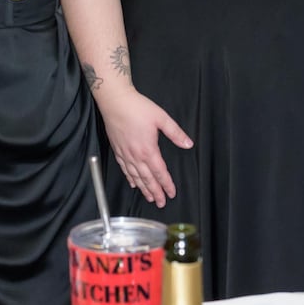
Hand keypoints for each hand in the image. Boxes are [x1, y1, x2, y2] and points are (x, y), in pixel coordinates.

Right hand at [96, 88, 191, 208]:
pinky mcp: (117, 150)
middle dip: (155, 192)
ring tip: (149, 197)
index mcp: (148, 149)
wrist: (115, 101)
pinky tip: (133, 183)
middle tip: (161, 203)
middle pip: (148, 179)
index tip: (171, 193)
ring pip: (136, 176)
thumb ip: (175, 133)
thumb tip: (188, 144)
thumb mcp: (161, 118)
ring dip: (143, 189)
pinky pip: (124, 169)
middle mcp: (136, 155)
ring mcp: (125, 154)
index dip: (167, 184)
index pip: (160, 172)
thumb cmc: (137, 107)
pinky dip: (130, 178)